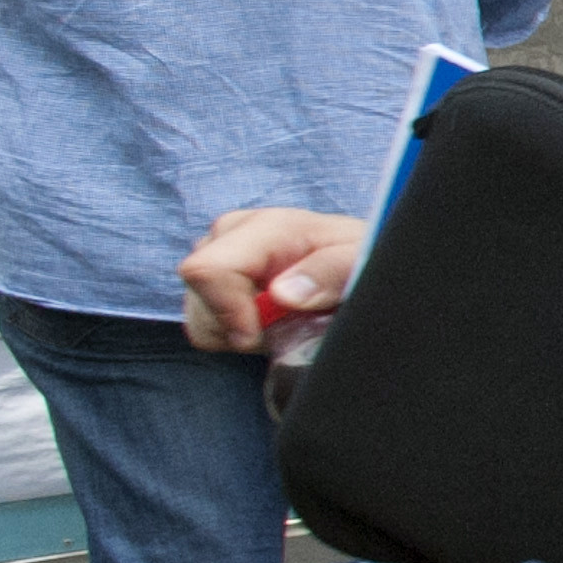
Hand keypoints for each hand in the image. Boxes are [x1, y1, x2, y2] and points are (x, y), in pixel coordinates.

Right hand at [179, 208, 371, 352]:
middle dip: (239, 327)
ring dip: (239, 332)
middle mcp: (231, 235)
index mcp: (266, 227)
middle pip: (200, 300)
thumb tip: (282, 294)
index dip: (227, 311)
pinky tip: (267, 320)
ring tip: (283, 319)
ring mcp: (217, 255)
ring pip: (200, 318)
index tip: (257, 335)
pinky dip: (234, 333)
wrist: (355, 261)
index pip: (207, 270)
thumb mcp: (362, 262)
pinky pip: (204, 325)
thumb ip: (331, 272)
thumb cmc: (360, 259)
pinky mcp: (212, 280)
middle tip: (287, 324)